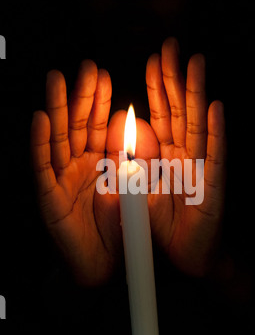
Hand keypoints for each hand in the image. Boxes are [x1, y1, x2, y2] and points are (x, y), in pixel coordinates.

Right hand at [31, 60, 121, 285]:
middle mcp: (78, 166)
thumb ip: (134, 163)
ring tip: (57, 80)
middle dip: (82, 97)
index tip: (105, 77)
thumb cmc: (119, 230)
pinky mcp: (50, 198)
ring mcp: (62, 179)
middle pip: (78, 126)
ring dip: (57, 109)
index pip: (100, 126)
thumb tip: (134, 127)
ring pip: (58, 139)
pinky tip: (41, 120)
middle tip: (86, 68)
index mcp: (99, 163)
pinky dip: (40, 144)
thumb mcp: (133, 192)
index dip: (101, 102)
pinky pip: (43, 167)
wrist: (104, 266)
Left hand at [146, 38, 226, 276]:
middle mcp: (185, 156)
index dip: (157, 88)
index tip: (153, 61)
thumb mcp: (139, 189)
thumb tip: (120, 128)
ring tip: (195, 63)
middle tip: (171, 47)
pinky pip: (215, 157)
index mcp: (167, 156)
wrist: (184, 258)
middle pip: (180, 112)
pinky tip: (216, 109)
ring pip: (198, 126)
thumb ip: (132, 160)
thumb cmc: (162, 225)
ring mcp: (201, 169)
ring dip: (197, 95)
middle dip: (175, 79)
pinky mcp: (213, 188)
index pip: (162, 116)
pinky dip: (216, 133)